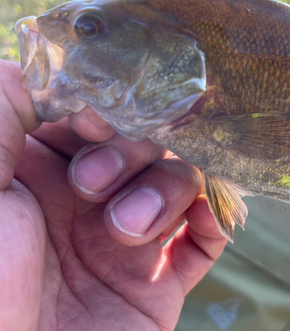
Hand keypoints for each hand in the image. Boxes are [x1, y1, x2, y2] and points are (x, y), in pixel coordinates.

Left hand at [0, 59, 226, 330]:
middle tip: (91, 184)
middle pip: (145, 141)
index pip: (97, 113)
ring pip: (180, 181)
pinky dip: (215, 218)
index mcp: (45, 171)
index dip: (104, 108)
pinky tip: (202, 217)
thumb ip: (1, 109)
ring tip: (125, 230)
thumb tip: (39, 62)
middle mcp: (91, 198)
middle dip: (128, 152)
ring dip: (163, 192)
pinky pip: (208, 236)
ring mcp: (131, 238)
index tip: (94, 118)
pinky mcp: (160, 279)